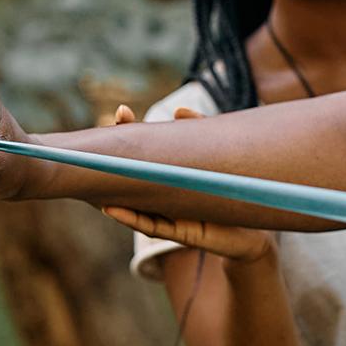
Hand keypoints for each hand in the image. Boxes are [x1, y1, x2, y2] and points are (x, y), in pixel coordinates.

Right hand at [99, 104, 274, 263]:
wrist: (251, 233)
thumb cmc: (231, 192)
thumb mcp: (221, 157)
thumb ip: (203, 134)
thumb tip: (178, 112)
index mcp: (168, 176)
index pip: (145, 153)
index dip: (131, 133)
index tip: (121, 112)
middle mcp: (161, 196)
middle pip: (133, 176)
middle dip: (116, 156)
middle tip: (107, 129)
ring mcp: (167, 215)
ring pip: (132, 202)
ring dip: (111, 189)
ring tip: (94, 170)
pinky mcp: (178, 233)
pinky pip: (150, 225)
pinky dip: (130, 218)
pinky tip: (111, 208)